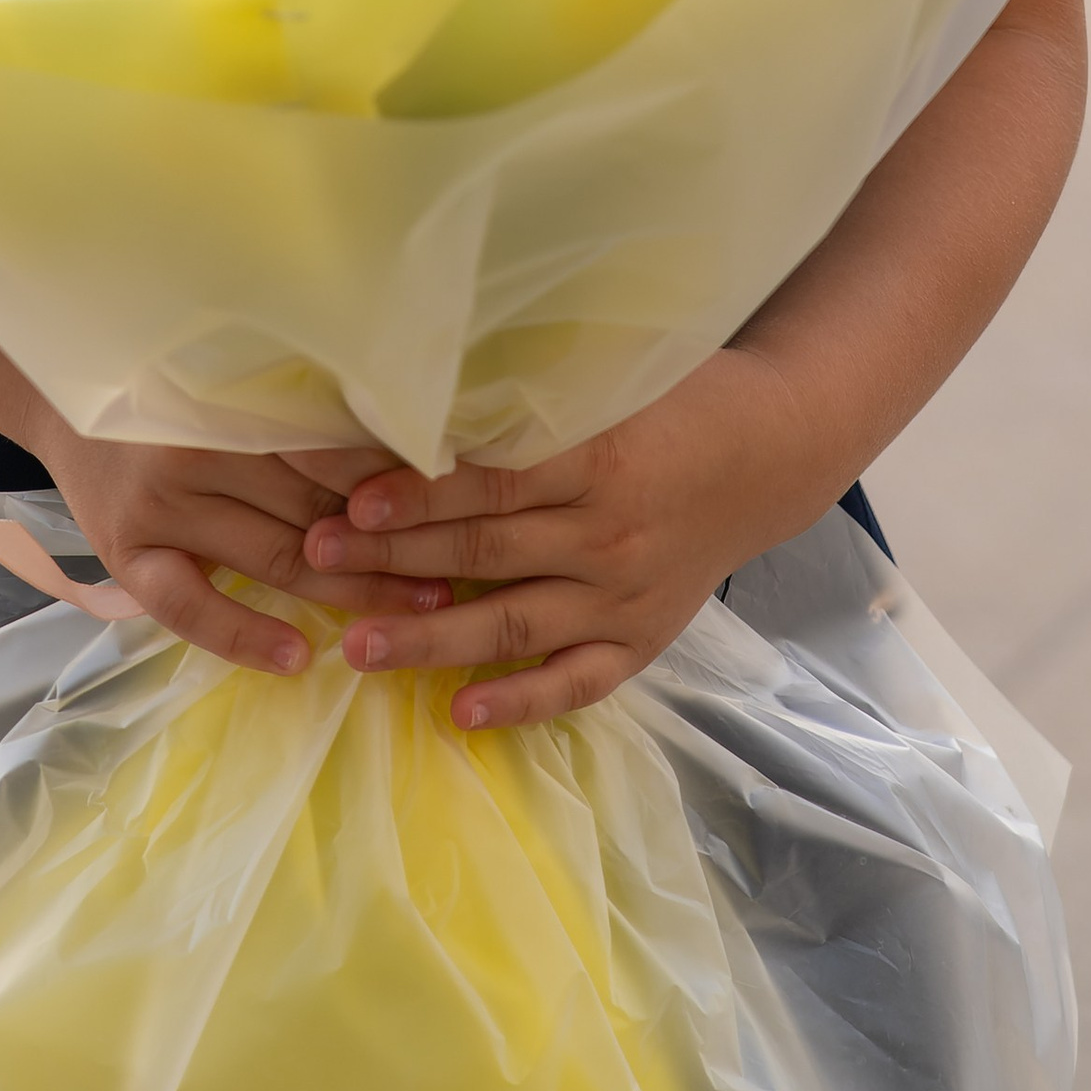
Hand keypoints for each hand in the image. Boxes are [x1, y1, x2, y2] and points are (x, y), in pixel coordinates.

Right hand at [28, 417, 453, 682]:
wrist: (59, 398)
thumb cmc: (169, 386)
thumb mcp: (235, 379)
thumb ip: (305, 405)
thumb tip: (413, 439)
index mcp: (234, 399)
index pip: (333, 450)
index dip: (397, 482)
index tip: (463, 502)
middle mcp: (198, 450)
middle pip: (316, 508)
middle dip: (392, 545)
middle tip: (460, 570)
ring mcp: (159, 507)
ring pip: (275, 558)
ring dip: (350, 590)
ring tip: (417, 614)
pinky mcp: (125, 554)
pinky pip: (191, 607)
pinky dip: (244, 635)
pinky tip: (298, 658)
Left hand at [301, 347, 825, 732]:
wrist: (774, 452)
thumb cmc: (679, 398)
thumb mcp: (615, 378)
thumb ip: (534, 397)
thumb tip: (427, 389)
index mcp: (602, 459)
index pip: (492, 483)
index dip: (417, 494)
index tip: (349, 501)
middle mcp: (611, 535)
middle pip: (486, 553)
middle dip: (393, 560)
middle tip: (315, 562)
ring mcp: (628, 597)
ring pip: (515, 625)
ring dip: (432, 640)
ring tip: (356, 648)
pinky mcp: (644, 639)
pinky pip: (577, 682)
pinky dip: (520, 701)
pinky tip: (459, 712)